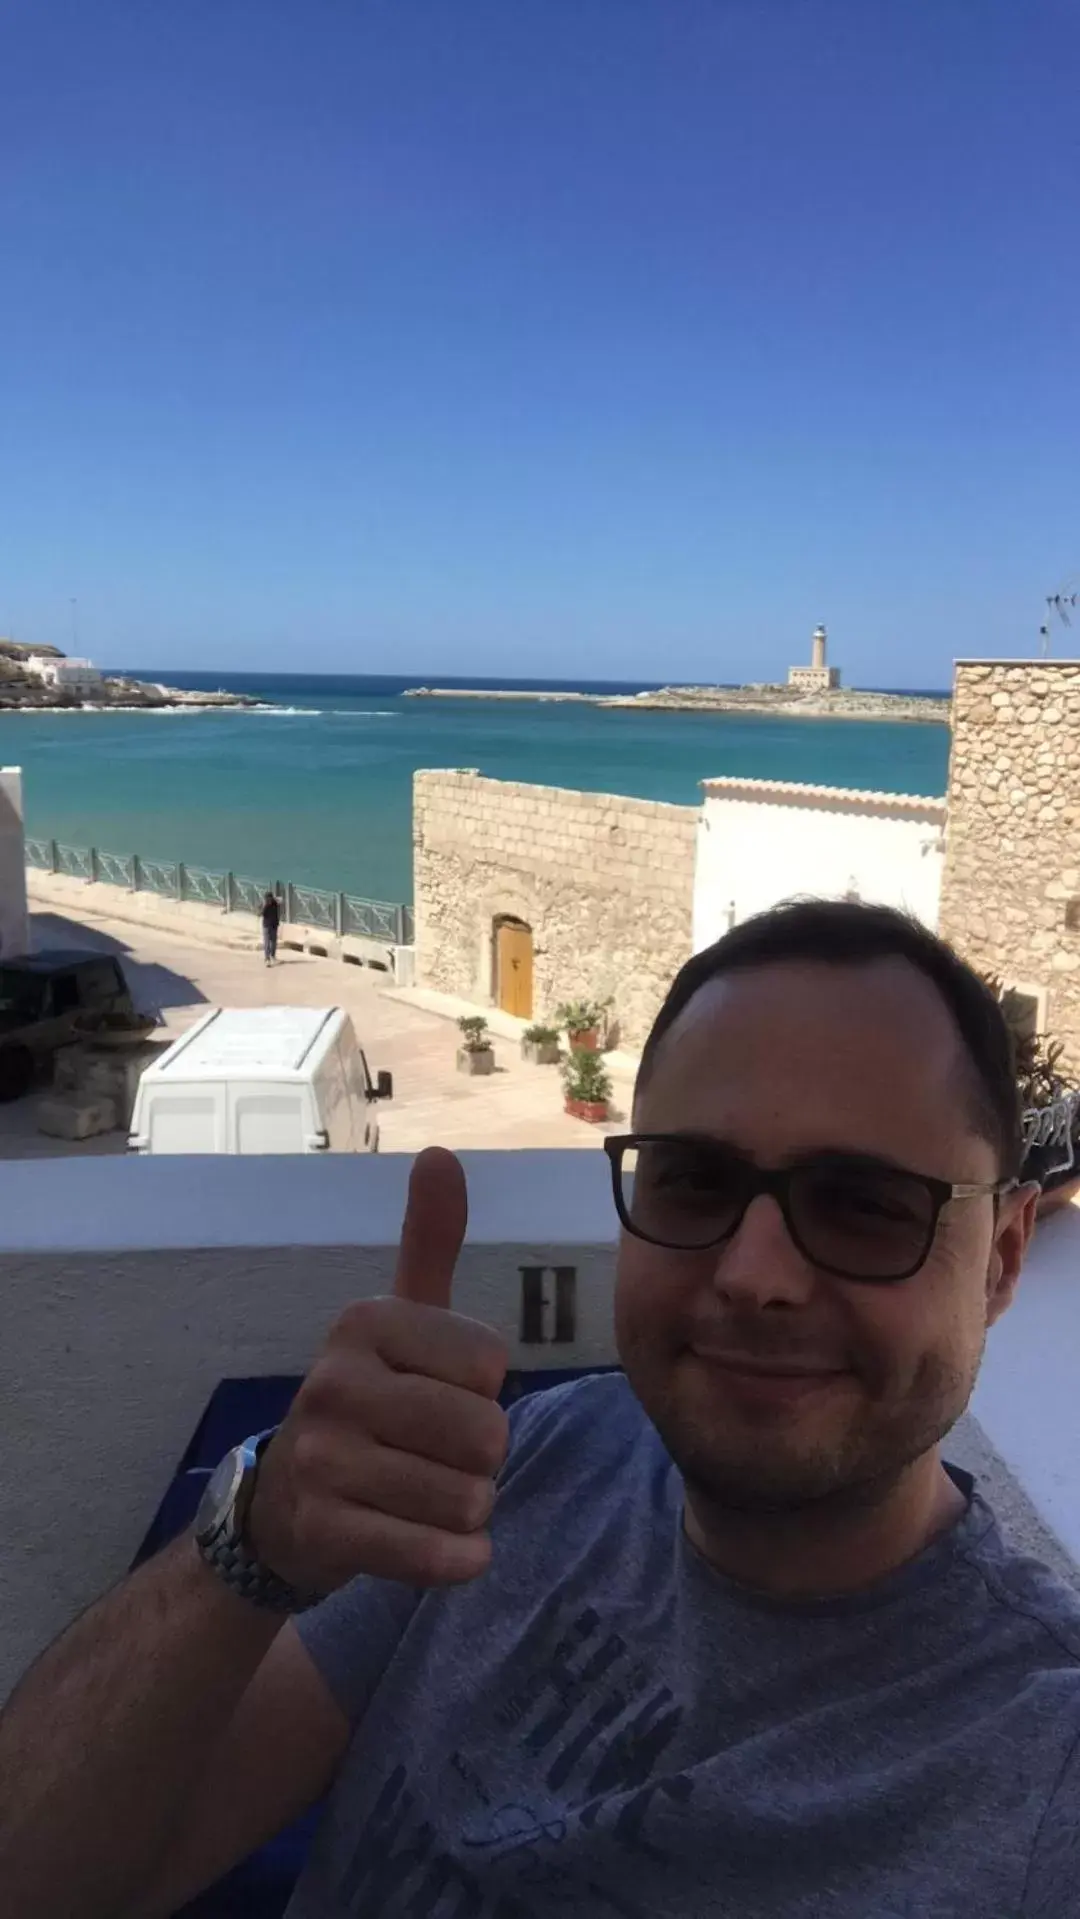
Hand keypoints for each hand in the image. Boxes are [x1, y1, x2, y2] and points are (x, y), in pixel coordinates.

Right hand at [247, 1147, 508, 1591]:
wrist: (284, 1508)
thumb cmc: (368, 1402)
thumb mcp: (398, 1319)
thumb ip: (428, 1241)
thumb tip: (442, 1154)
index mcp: (364, 1322)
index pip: (490, 1363)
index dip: (483, 1391)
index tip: (437, 1392)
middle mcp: (336, 1382)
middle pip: (486, 1434)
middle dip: (480, 1458)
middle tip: (434, 1455)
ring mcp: (325, 1460)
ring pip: (468, 1498)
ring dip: (468, 1511)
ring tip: (425, 1496)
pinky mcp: (327, 1532)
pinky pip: (439, 1556)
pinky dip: (458, 1561)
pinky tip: (442, 1549)